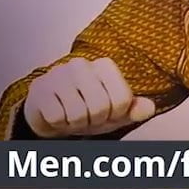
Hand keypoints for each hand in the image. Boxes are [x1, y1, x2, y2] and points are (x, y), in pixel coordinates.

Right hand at [22, 57, 155, 137]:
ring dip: (76, 124)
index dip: (115, 115)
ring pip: (78, 114)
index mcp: (105, 66)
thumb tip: (149, 109)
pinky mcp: (40, 88)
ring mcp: (58, 74)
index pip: (122, 100)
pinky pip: (57, 118)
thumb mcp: (115, 112)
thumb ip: (134, 109)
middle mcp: (82, 64)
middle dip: (95, 121)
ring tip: (71, 115)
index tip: (107, 113)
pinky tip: (56, 114)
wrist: (51, 113)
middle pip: (100, 107)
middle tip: (87, 117)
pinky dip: (58, 124)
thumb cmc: (87, 110)